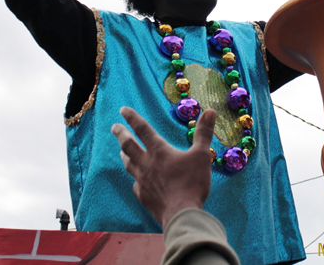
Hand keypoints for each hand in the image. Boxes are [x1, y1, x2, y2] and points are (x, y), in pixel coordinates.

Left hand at [112, 107, 215, 228]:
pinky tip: (137, 181)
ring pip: (129, 164)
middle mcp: (147, 163)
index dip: (132, 118)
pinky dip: (135, 179)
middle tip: (114, 127)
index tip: (122, 109)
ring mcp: (142, 180)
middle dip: (120, 134)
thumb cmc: (192, 182)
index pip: (142, 129)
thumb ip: (204, 133)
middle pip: (128, 145)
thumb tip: (210, 111)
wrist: (181, 214)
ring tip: (121, 151)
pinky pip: (136, 184)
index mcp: (159, 150)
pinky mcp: (143, 196)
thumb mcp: (202, 155)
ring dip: (124, 155)